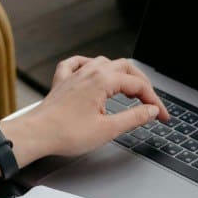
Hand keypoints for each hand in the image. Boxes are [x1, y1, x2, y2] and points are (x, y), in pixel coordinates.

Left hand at [12, 55, 169, 161]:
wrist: (36, 134)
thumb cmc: (66, 133)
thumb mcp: (108, 130)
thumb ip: (134, 117)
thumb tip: (151, 111)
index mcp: (103, 81)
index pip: (138, 85)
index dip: (154, 101)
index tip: (161, 115)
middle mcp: (89, 72)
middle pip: (125, 67)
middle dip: (141, 84)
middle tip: (150, 101)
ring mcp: (74, 75)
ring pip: (103, 62)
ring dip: (119, 73)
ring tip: (128, 87)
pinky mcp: (62, 82)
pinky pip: (76, 63)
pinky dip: (88, 64)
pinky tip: (90, 69)